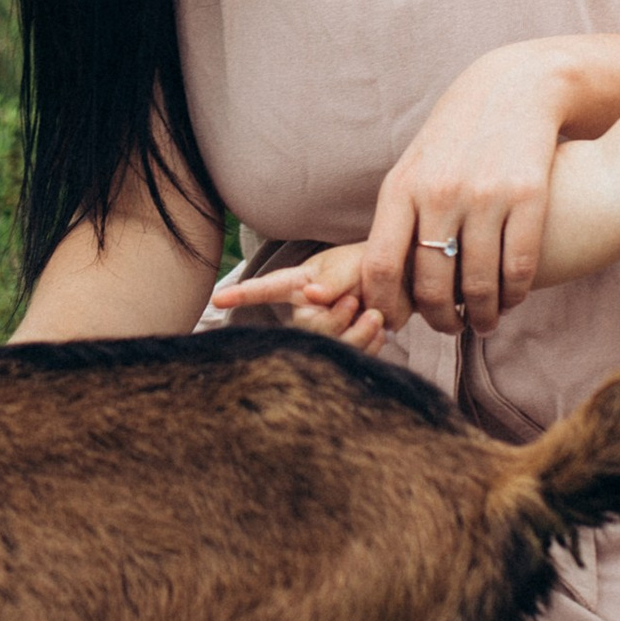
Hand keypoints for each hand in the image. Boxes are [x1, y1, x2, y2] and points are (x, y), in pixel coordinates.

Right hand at [212, 245, 388, 352]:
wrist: (401, 281)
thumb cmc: (369, 264)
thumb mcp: (350, 265)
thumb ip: (332, 279)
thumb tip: (311, 294)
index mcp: (300, 284)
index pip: (266, 289)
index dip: (242, 294)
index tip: (218, 297)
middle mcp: (306, 310)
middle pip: (307, 328)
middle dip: (336, 320)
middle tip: (355, 302)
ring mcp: (324, 330)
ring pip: (329, 346)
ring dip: (358, 333)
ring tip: (375, 314)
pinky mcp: (344, 346)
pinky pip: (352, 356)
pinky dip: (370, 343)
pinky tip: (378, 327)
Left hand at [360, 42, 581, 336]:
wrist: (513, 88)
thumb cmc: (456, 138)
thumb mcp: (415, 168)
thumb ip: (398, 220)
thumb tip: (382, 285)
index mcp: (402, 188)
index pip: (382, 266)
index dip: (387, 306)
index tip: (397, 324)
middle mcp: (440, 192)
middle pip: (431, 283)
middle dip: (439, 319)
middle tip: (448, 328)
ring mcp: (486, 194)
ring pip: (479, 283)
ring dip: (481, 315)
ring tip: (483, 322)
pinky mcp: (529, 195)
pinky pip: (519, 266)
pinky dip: (514, 295)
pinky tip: (511, 300)